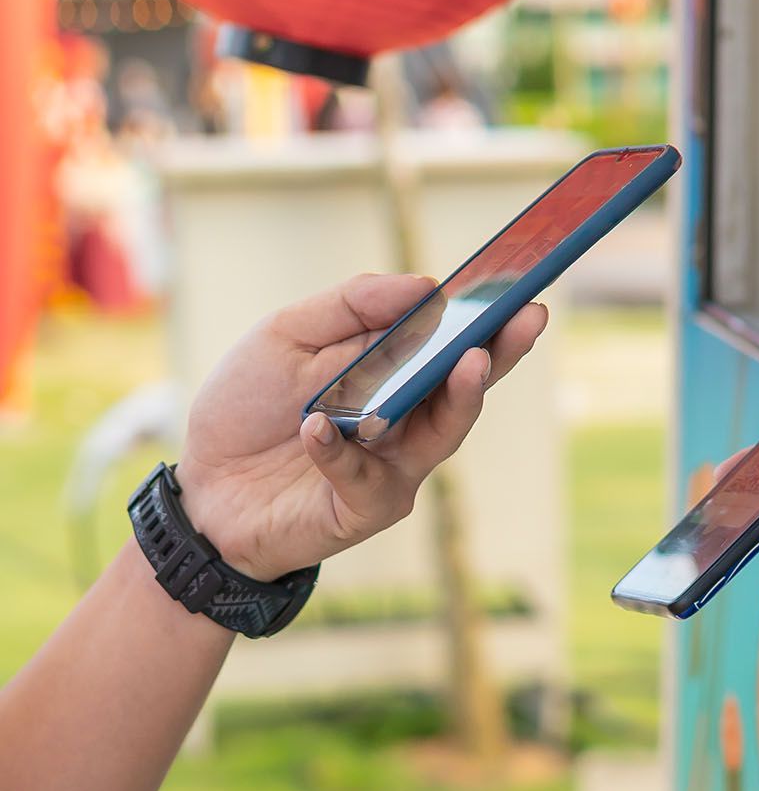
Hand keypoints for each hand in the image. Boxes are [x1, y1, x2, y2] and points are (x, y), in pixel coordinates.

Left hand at [174, 273, 547, 580]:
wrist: (199, 491)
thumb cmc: (248, 408)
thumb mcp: (286, 336)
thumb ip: (350, 306)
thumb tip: (424, 285)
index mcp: (397, 372)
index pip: (454, 339)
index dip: (489, 313)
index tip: (518, 282)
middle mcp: (410, 419)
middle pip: (470, 384)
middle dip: (503, 349)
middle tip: (527, 316)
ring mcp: (396, 466)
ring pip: (443, 433)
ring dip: (459, 396)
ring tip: (469, 360)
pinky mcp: (365, 508)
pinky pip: (365, 476)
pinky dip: (338, 451)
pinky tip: (313, 428)